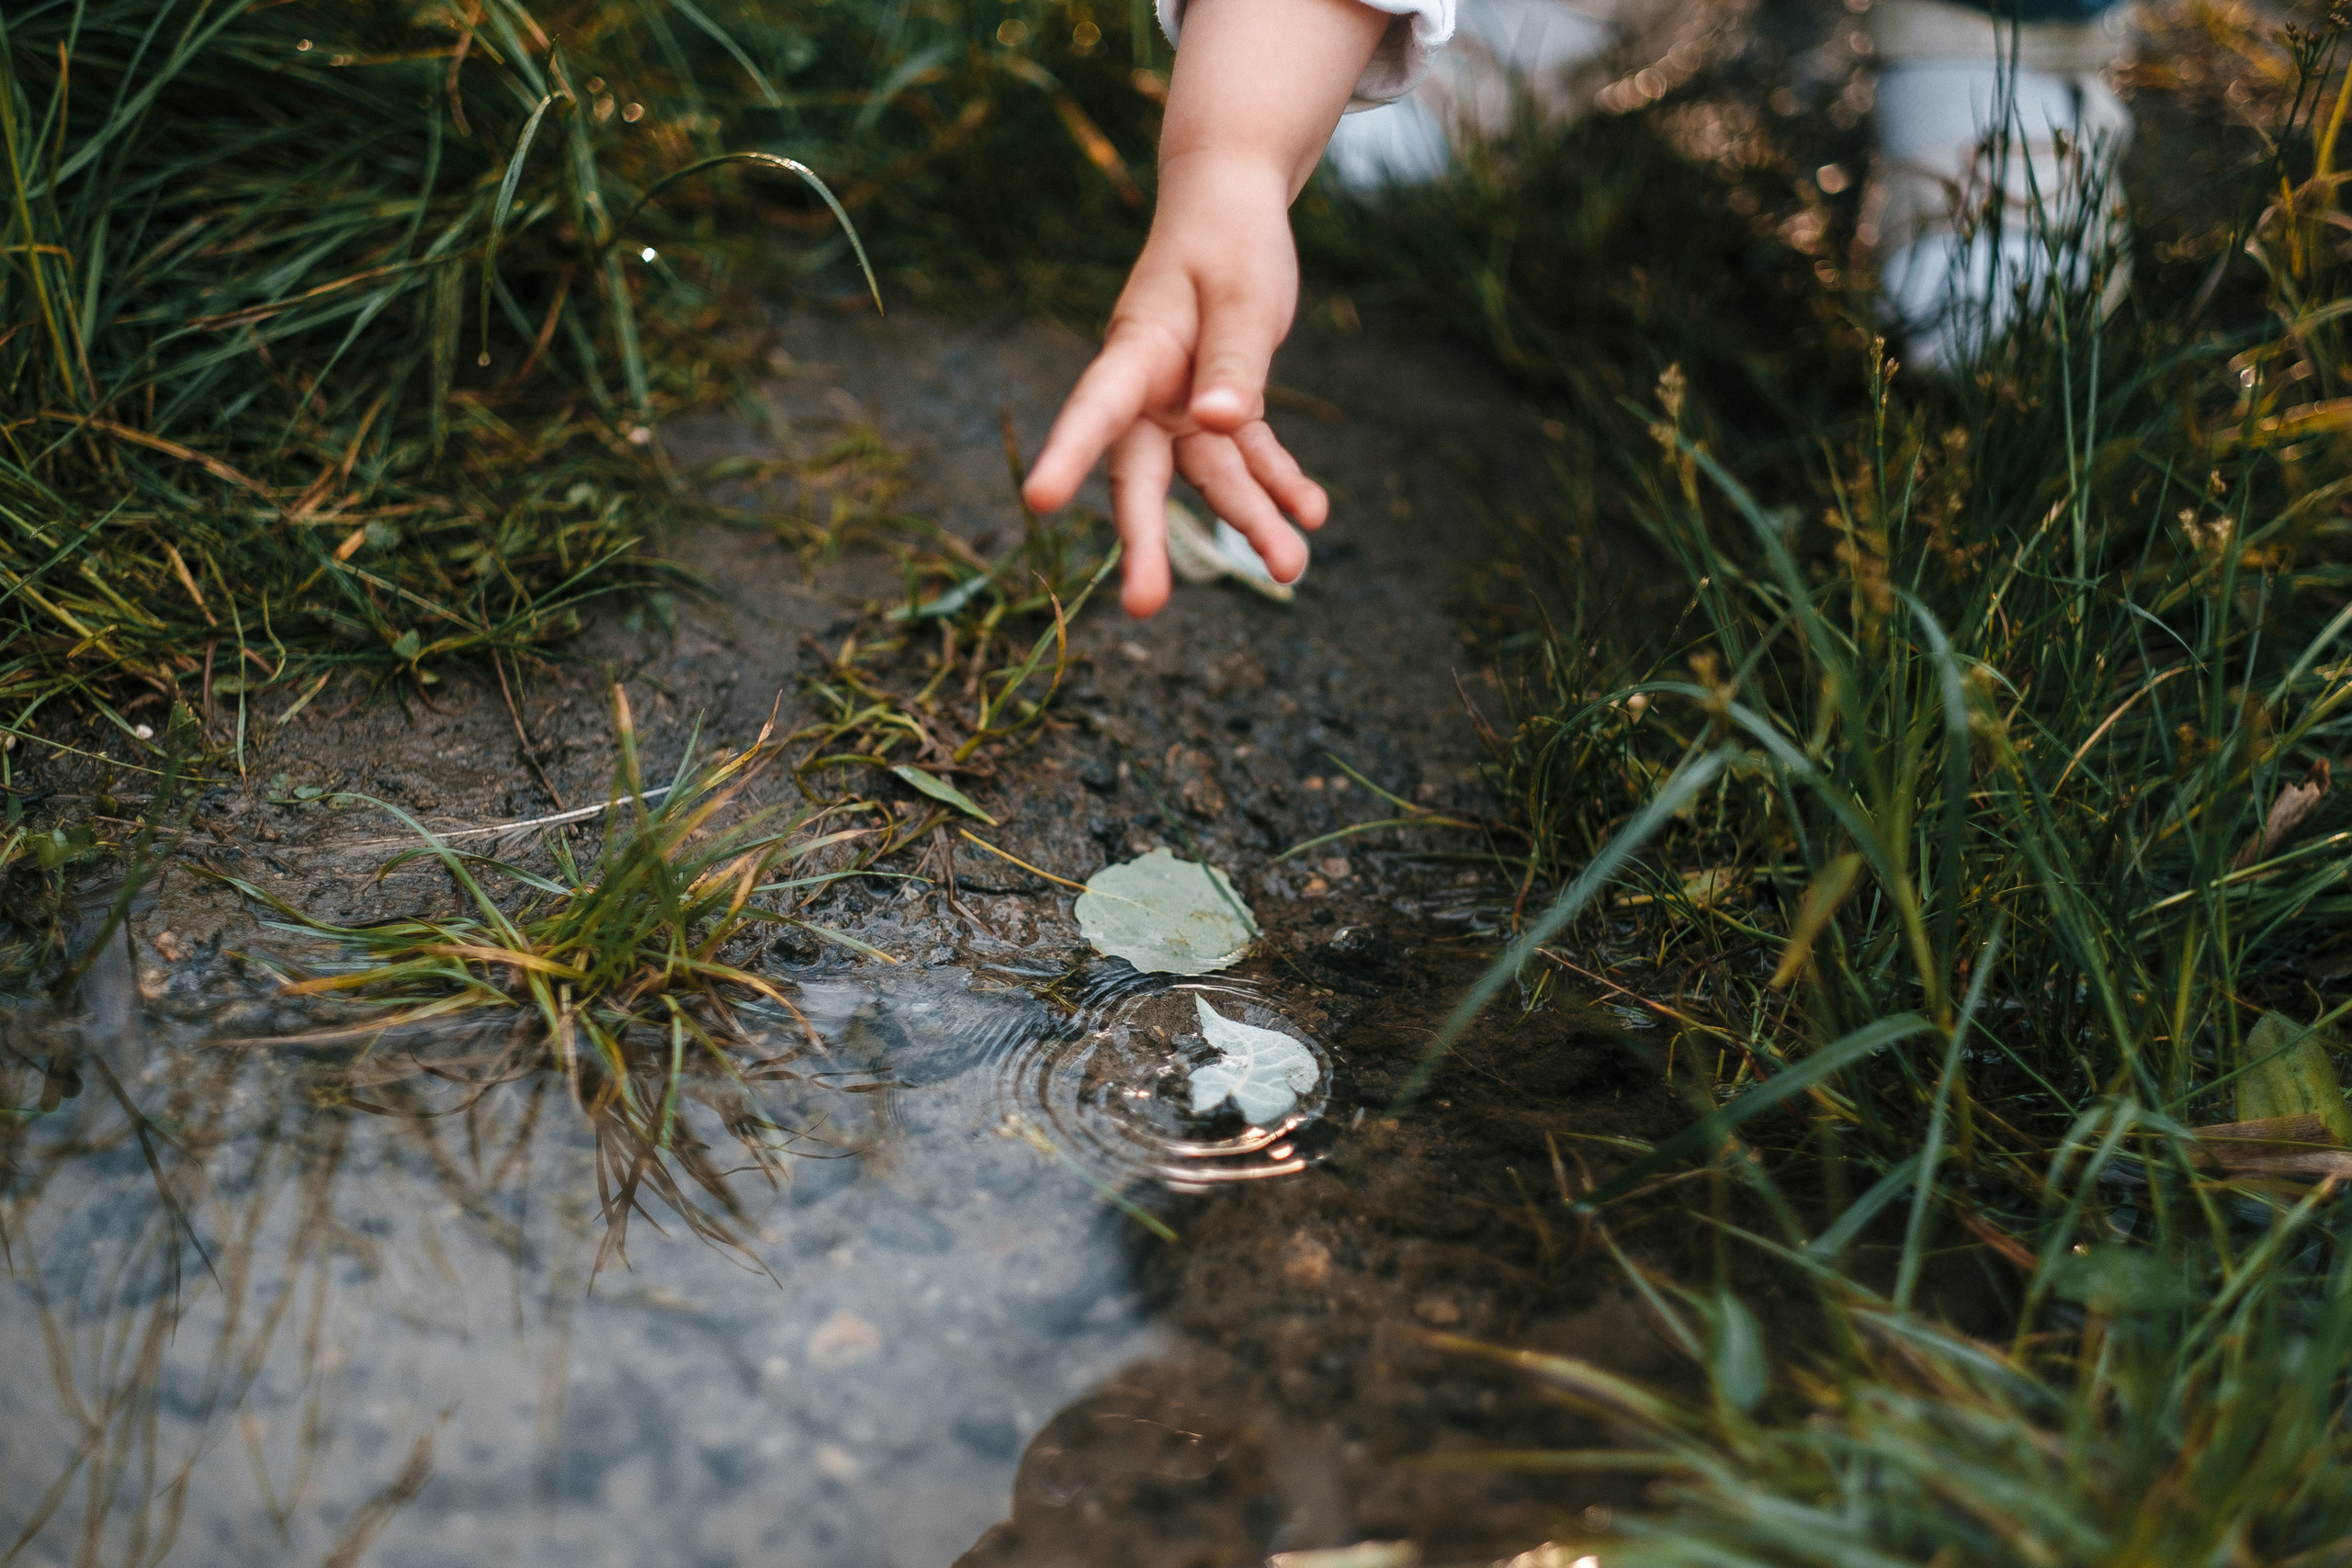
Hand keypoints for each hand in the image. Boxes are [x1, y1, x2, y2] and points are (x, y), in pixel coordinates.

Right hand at [1022, 156, 1327, 618]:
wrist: (1232, 204)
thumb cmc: (1228, 237)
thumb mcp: (1240, 292)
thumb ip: (1233, 360)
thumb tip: (1220, 426)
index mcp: (1137, 350)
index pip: (1096, 408)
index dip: (1068, 454)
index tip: (1037, 500)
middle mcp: (1151, 390)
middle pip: (1143, 474)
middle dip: (1147, 542)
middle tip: (1144, 609)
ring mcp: (1184, 404)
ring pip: (1212, 477)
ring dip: (1251, 520)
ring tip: (1292, 568)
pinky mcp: (1226, 405)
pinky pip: (1250, 456)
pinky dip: (1280, 483)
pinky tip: (1311, 514)